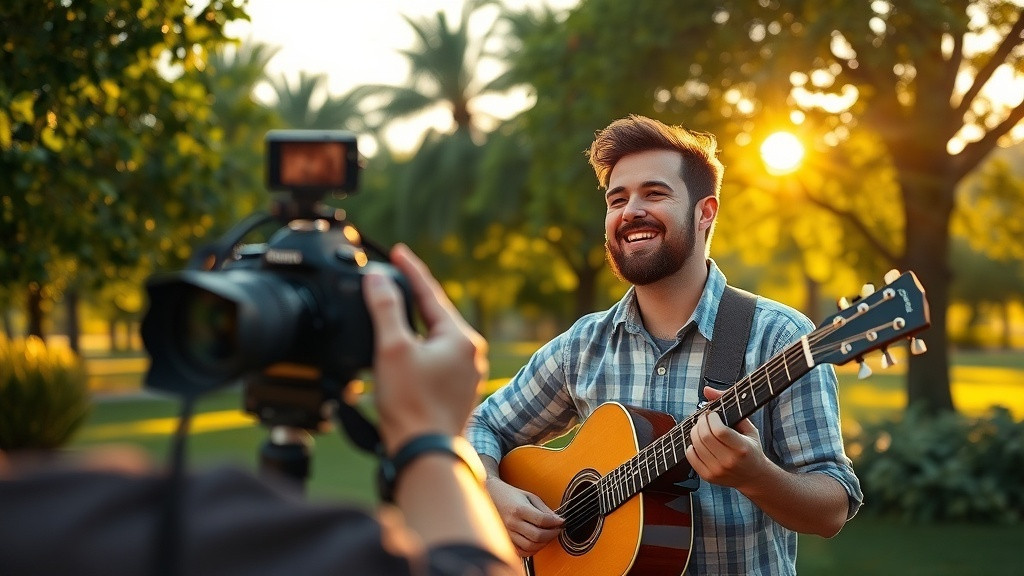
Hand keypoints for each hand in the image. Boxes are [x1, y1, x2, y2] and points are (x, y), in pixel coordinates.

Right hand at [362, 244, 488, 453]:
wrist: (425, 453)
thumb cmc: (411, 405)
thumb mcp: (393, 348)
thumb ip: (386, 308)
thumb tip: (378, 278)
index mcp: (461, 337)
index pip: (431, 293)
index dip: (411, 270)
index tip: (398, 251)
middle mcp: (471, 353)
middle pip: (436, 314)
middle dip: (415, 297)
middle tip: (396, 277)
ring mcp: (467, 374)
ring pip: (437, 337)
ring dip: (416, 324)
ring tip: (398, 310)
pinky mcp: (458, 392)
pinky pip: (438, 358)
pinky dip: (420, 348)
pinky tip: (406, 350)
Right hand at [485, 477, 563, 556]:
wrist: (490, 496)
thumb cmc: (510, 495)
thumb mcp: (529, 496)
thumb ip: (543, 509)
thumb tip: (557, 520)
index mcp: (519, 509)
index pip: (542, 520)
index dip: (556, 522)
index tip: (562, 521)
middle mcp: (512, 523)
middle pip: (537, 535)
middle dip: (552, 534)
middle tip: (557, 529)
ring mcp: (508, 533)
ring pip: (530, 546)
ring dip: (544, 543)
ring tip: (548, 535)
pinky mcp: (506, 540)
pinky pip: (521, 552)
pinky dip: (532, 550)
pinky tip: (537, 542)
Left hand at [684, 386, 767, 488]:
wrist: (754, 477)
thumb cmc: (751, 448)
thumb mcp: (747, 427)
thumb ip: (729, 405)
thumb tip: (706, 390)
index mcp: (742, 448)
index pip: (719, 430)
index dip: (711, 418)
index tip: (712, 413)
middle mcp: (729, 461)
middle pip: (705, 436)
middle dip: (701, 422)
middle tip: (704, 418)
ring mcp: (717, 471)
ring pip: (696, 444)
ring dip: (695, 431)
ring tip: (701, 427)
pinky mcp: (708, 477)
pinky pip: (690, 456)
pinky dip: (691, 445)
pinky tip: (700, 442)